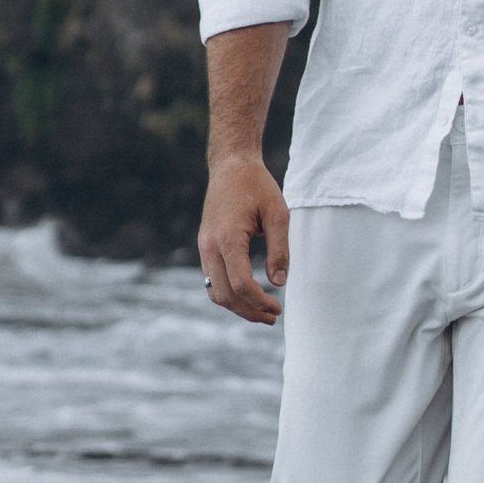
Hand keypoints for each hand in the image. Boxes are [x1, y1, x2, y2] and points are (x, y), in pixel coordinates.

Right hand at [199, 156, 289, 323]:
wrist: (231, 165)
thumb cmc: (257, 186)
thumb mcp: (278, 213)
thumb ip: (279, 249)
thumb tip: (279, 283)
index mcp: (228, 238)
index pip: (240, 284)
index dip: (259, 302)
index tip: (278, 308)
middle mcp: (210, 246)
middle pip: (224, 295)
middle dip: (248, 311)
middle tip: (272, 317)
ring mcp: (204, 246)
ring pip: (214, 291)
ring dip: (236, 306)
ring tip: (261, 312)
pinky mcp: (205, 246)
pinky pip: (211, 279)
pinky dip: (227, 293)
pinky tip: (247, 295)